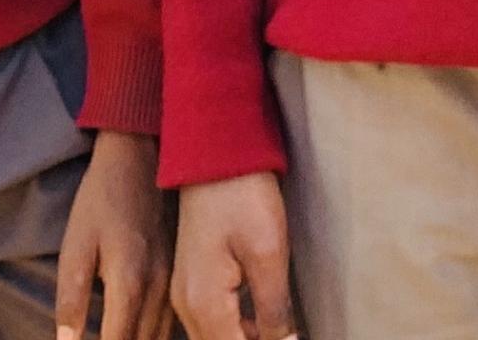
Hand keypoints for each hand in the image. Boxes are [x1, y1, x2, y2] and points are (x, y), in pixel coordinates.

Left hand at [53, 131, 170, 339]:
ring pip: (162, 335)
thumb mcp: (75, 247)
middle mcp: (158, 287)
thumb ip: (70, 299)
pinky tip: (142, 337)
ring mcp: (173, 280)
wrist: (139, 160)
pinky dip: (156, 336)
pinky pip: (171, 319)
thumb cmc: (101, 201)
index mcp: (129, 282)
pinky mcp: (179, 273)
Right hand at [174, 174, 298, 339]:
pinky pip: (210, 323)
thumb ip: (274, 309)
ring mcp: (185, 293)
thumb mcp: (269, 254)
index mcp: (204, 303)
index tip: (292, 339)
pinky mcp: (192, 282)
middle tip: (285, 335)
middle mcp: (186, 305)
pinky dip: (233, 330)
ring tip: (277, 333)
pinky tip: (259, 325)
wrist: (214, 156)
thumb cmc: (242, 197)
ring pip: (212, 339)